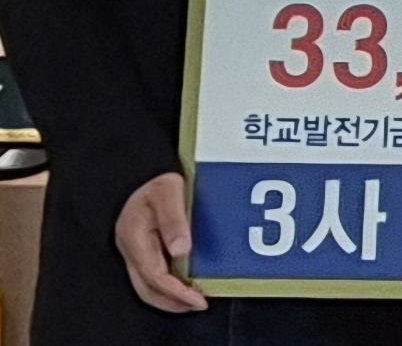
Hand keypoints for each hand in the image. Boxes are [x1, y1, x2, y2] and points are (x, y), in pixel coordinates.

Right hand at [115, 172, 207, 312]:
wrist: (141, 170)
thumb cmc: (155, 179)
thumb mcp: (167, 191)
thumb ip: (174, 219)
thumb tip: (182, 249)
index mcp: (134, 237)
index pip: (154, 275)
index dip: (176, 292)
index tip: (197, 299)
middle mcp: (131, 249)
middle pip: (147, 288)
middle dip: (172, 302)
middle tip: (197, 304)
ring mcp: (134, 250)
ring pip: (147, 286)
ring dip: (169, 297)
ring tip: (192, 301)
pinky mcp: (142, 248)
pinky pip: (152, 275)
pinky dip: (167, 286)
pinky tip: (183, 284)